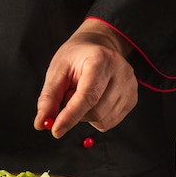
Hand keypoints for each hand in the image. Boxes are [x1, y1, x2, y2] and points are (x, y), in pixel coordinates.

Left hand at [34, 19, 137, 137]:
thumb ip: (49, 97)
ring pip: (103, 120)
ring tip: (82, 94)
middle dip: (76, 113)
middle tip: (69, 95)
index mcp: (101, 60)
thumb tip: (42, 123)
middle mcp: (121, 72)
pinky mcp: (133, 98)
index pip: (88, 96)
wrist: (98, 46)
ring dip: (86, 115)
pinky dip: (96, 117)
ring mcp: (130, 86)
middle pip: (96, 112)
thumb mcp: (57, 70)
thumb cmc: (76, 57)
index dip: (70, 116)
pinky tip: (94, 100)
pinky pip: (110, 122)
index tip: (55, 130)